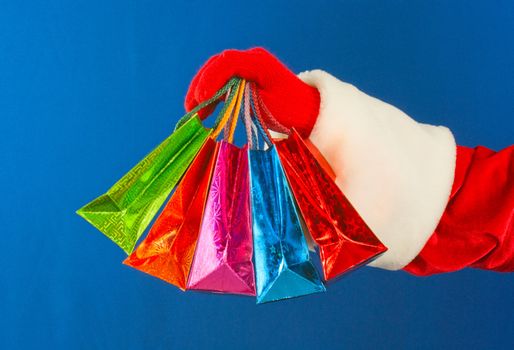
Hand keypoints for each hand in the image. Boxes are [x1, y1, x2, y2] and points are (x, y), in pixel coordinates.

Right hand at [185, 47, 319, 136]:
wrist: (308, 111)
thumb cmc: (291, 111)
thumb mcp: (267, 106)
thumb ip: (243, 97)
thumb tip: (217, 99)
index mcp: (259, 62)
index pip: (227, 62)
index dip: (210, 79)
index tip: (201, 99)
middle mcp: (251, 59)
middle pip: (216, 65)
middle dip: (200, 85)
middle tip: (190, 108)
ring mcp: (246, 67)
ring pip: (215, 73)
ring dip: (201, 91)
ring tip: (191, 111)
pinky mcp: (243, 78)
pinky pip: (221, 82)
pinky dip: (210, 95)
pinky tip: (202, 111)